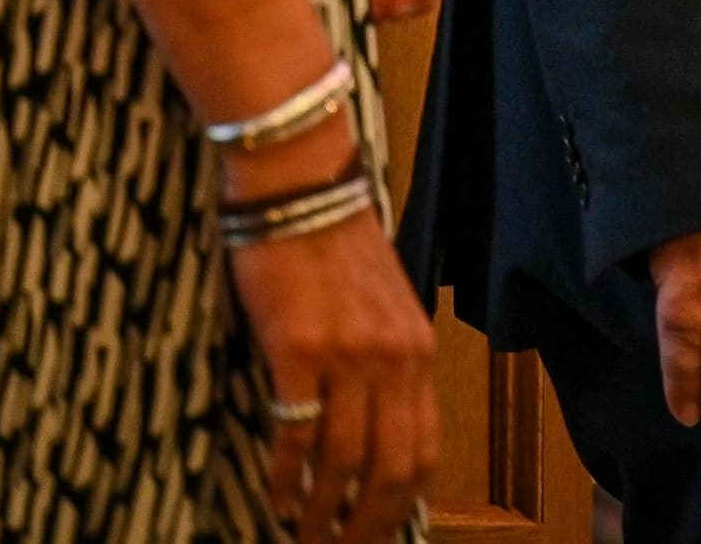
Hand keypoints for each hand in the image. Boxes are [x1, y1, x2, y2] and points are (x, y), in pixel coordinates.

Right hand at [229, 200, 440, 543]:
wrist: (300, 192)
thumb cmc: (335, 251)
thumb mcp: (383, 309)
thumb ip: (386, 365)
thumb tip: (376, 432)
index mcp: (418, 352)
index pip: (425, 447)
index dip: (402, 503)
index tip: (379, 536)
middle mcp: (395, 359)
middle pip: (392, 466)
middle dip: (366, 523)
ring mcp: (349, 356)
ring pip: (345, 460)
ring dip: (322, 512)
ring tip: (302, 538)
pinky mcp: (300, 349)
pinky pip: (298, 433)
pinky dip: (288, 477)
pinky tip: (276, 499)